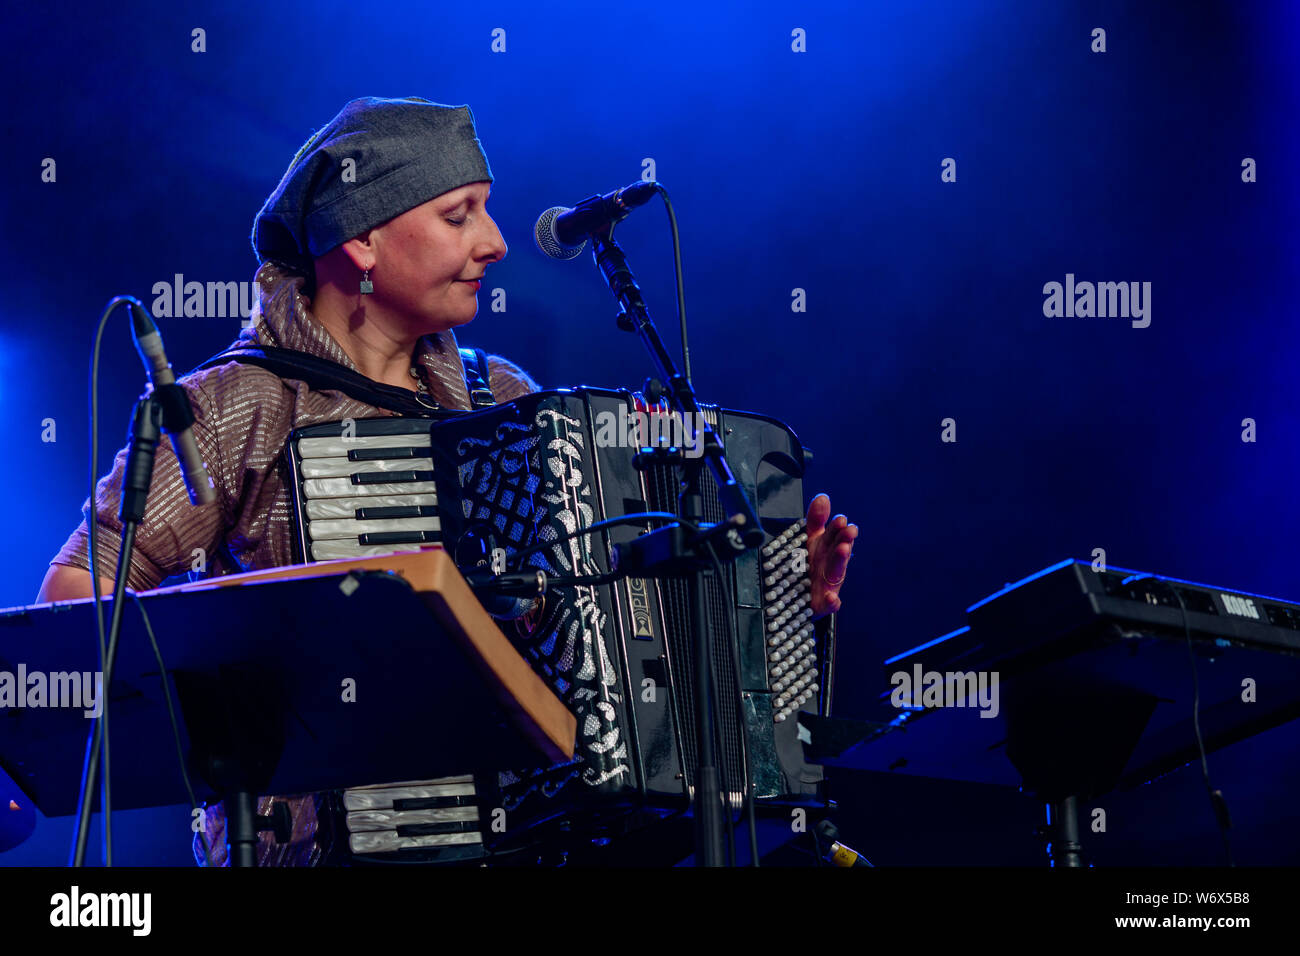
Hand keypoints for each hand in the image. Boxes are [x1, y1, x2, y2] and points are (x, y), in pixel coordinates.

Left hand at [806, 493, 856, 617]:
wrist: (797, 599)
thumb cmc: (807, 566)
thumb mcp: (808, 540)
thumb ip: (816, 520)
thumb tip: (823, 497)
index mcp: (826, 549)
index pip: (832, 536)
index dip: (836, 527)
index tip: (840, 519)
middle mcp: (830, 566)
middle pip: (837, 552)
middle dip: (844, 540)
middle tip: (849, 531)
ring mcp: (827, 585)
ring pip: (836, 574)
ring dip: (841, 561)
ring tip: (843, 549)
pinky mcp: (822, 605)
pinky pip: (829, 605)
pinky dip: (833, 602)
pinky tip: (832, 598)